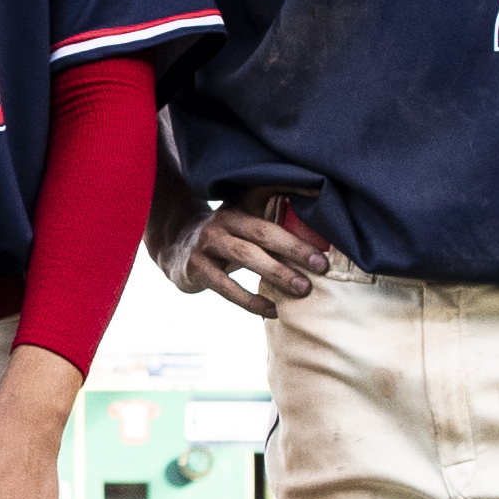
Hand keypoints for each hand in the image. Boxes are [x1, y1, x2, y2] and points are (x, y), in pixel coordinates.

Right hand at [169, 199, 328, 320]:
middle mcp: (223, 220)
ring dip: (278, 273)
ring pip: (246, 257)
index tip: (323, 193)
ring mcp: (207, 243)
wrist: (176, 250)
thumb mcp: (244, 220)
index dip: (294, 188)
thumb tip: (322, 222)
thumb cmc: (227, 237)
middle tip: (322, 265)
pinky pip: (227, 286)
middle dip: (295, 248)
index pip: (268, 190)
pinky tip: (273, 310)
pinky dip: (251, 300)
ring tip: (304, 289)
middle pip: (263, 231)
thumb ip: (273, 216)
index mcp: (239, 205)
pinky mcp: (197, 268)